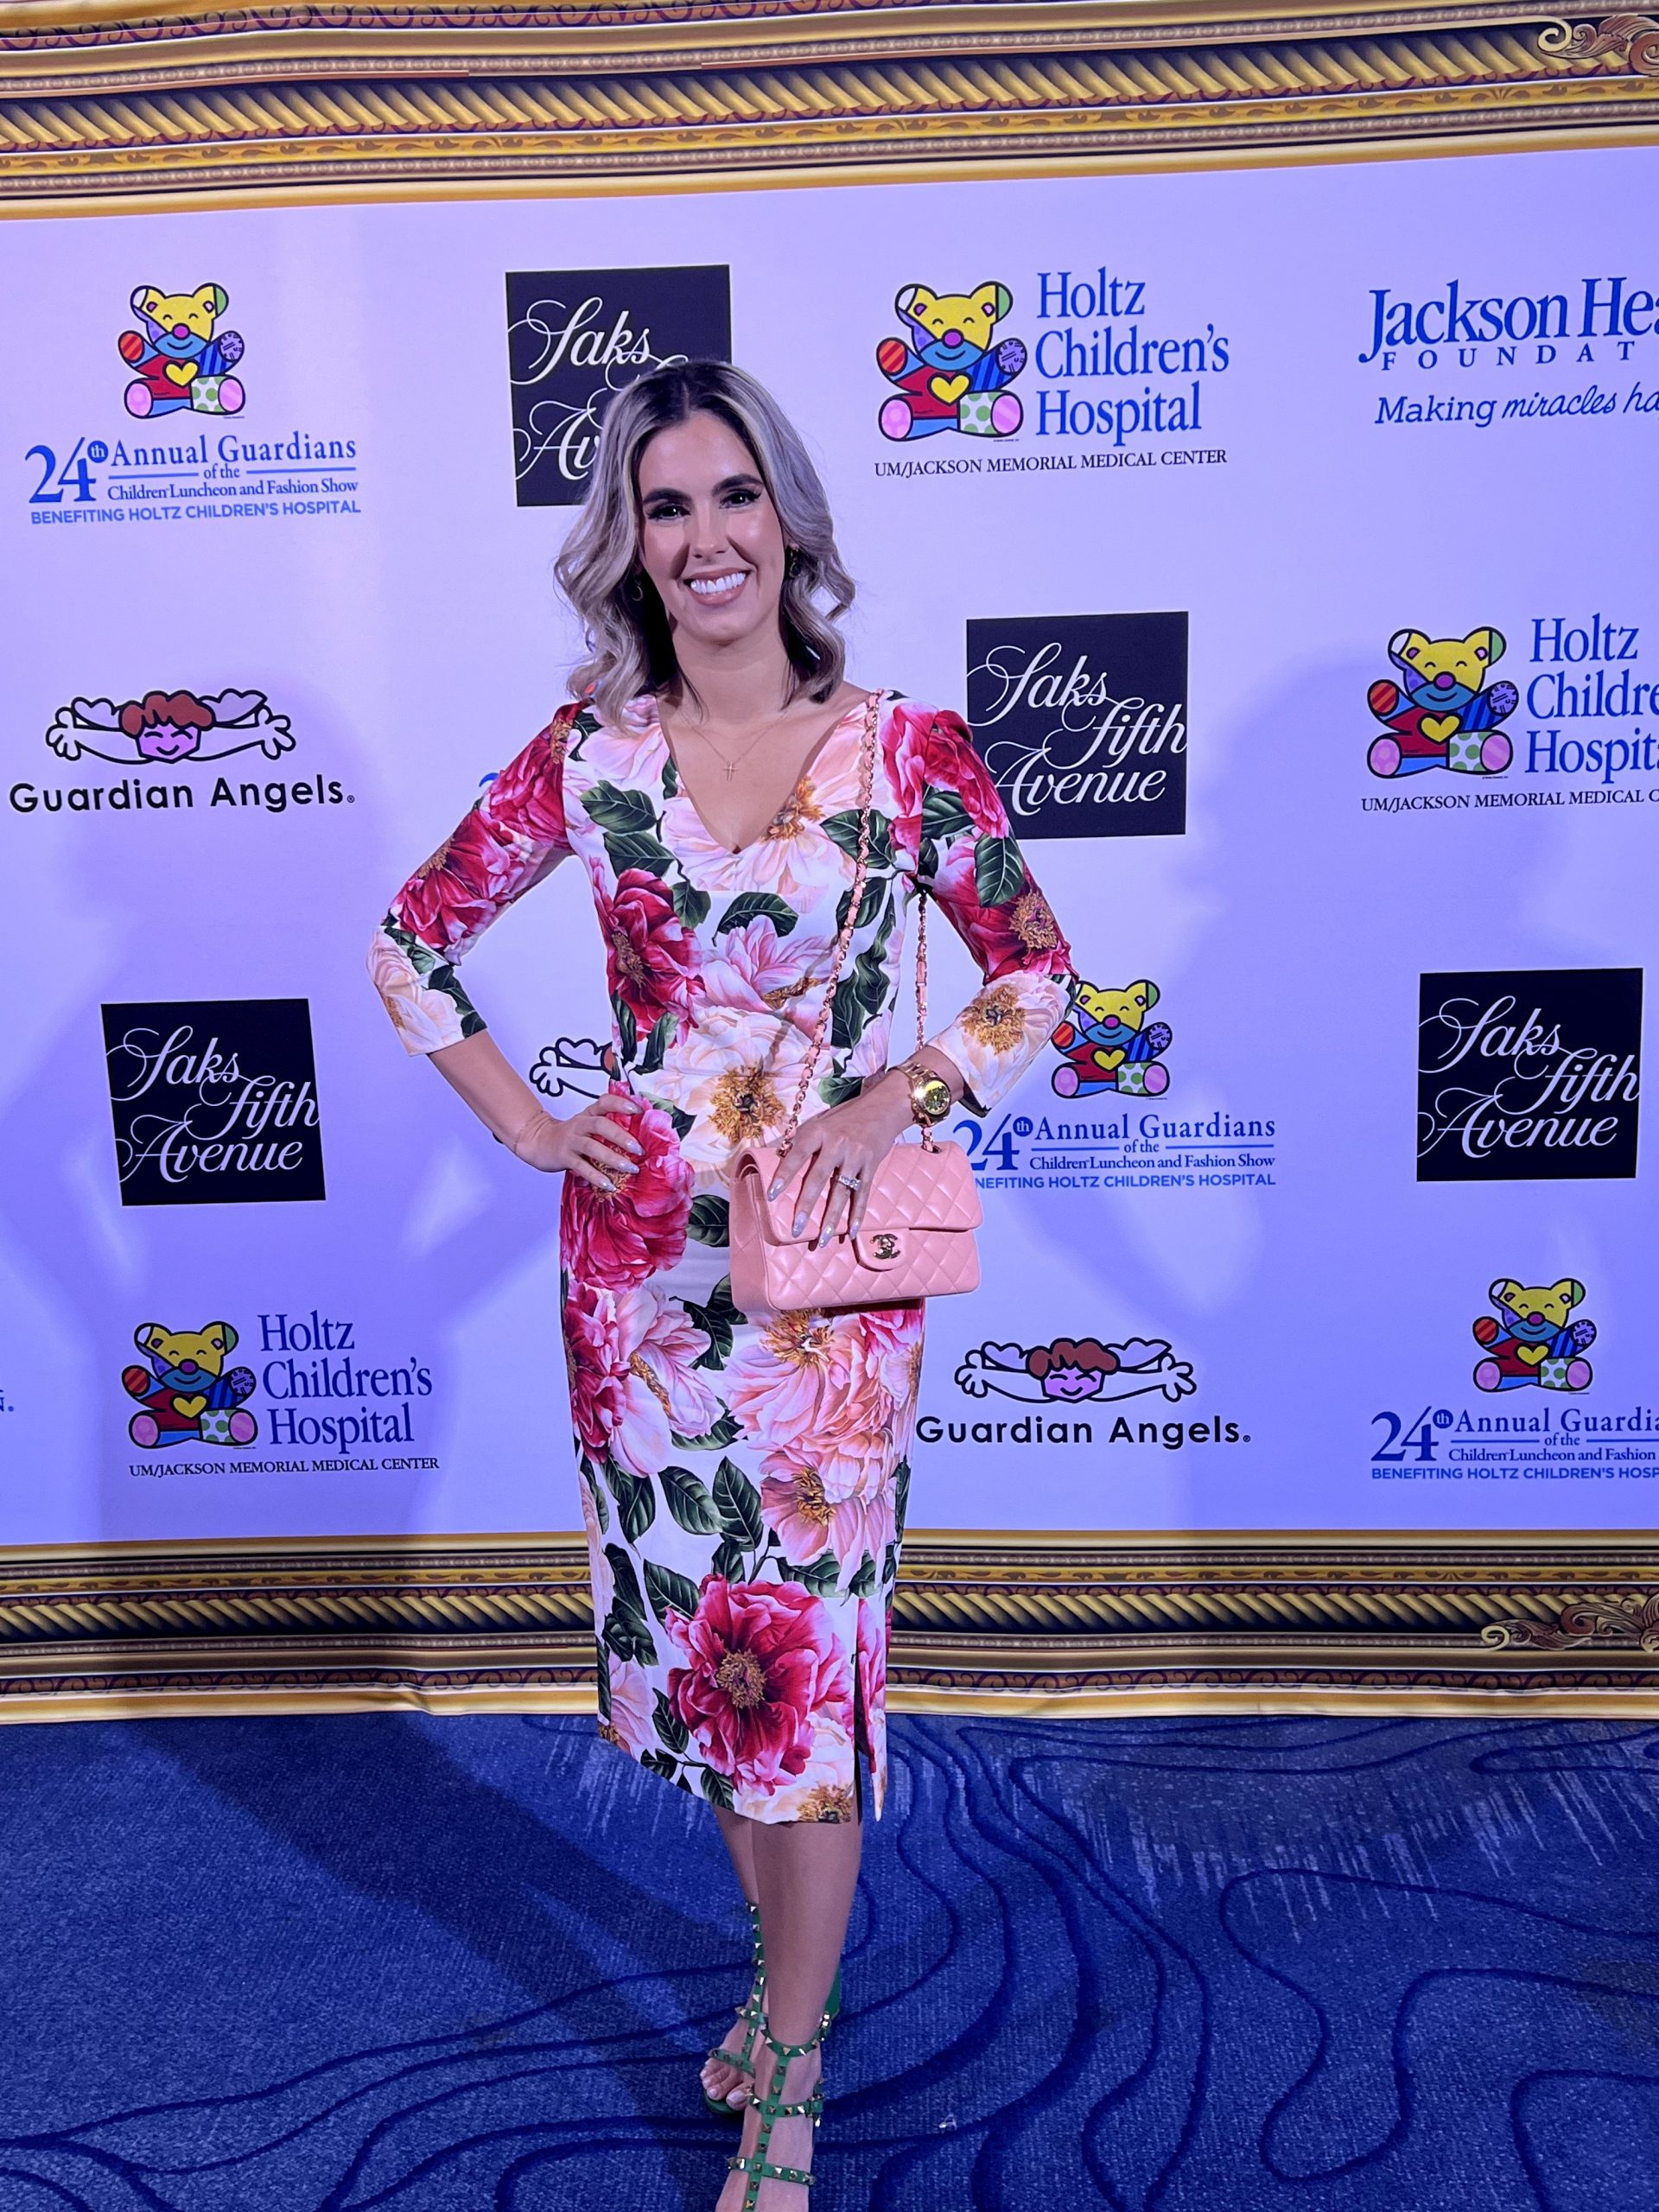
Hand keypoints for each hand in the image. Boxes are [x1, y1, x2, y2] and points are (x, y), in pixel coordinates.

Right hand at [510, 1092, 644, 1188]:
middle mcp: (580, 1125)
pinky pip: (581, 1167)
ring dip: (612, 1158)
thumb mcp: (586, 1125)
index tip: (639, 1110)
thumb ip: (607, 1127)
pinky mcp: (564, 1157)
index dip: (621, 1103)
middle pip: (600, 1125)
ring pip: (592, 1146)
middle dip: (621, 1136)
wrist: (538, 1141)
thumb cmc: (569, 1136)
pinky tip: (609, 1185)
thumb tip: (639, 1138)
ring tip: (630, 1168)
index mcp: (588, 1115)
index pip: (605, 1102)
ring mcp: (571, 1141)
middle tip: (639, 1148)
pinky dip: (596, 1176)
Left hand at [767, 1074, 914, 1249]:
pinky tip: (851, 1231)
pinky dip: (857, 1213)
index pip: (797, 1155)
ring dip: (832, 1217)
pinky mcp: (871, 1165)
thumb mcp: (819, 1124)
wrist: (881, 1108)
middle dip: (807, 1205)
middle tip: (797, 1228)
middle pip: (819, 1178)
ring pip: (842, 1191)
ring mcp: (855, 1156)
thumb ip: (801, 1142)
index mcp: (818, 1132)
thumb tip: (776, 1159)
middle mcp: (837, 1144)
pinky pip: (863, 1193)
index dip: (784, 1174)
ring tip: (823, 1238)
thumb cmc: (843, 1119)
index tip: (771, 1195)